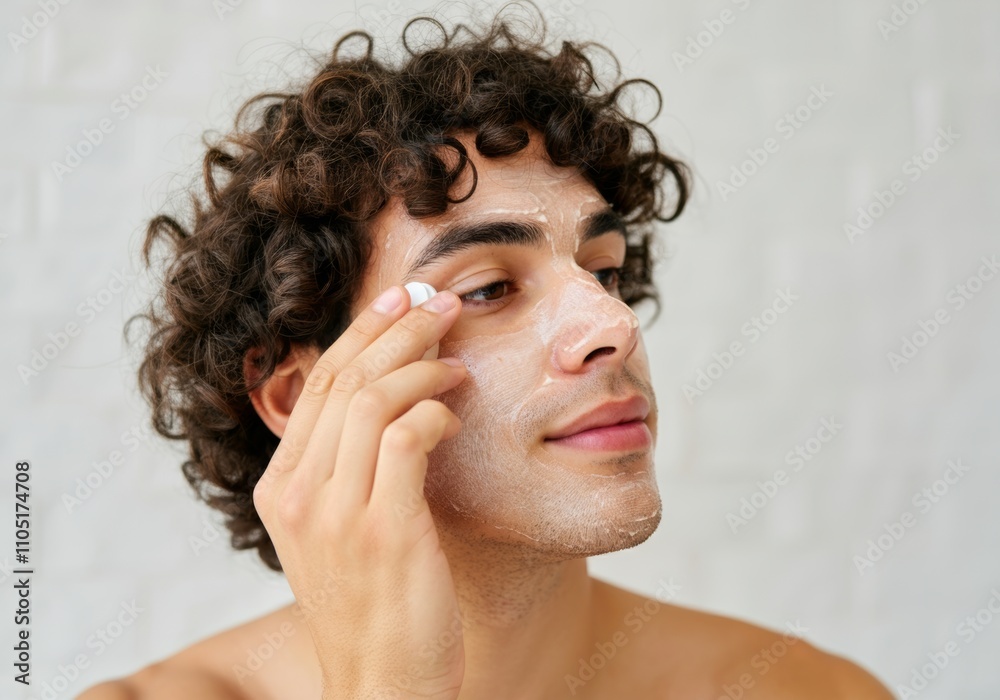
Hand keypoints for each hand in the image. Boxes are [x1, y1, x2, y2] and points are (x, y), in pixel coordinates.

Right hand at [252, 285, 466, 699]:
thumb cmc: (374, 605)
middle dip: (396, 328)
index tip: (399, 300)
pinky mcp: (383, 532)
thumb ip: (346, 469)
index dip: (360, 333)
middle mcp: (297, 495)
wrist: (384, 686)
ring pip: (371, 397)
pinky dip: (434, 411)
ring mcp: (335, 514)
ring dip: (422, 364)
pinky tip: (456, 413)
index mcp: (281, 489)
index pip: (315, 385)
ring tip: (459, 360)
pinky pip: (405, 437)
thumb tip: (388, 397)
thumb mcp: (337, 531)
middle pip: (341, 378)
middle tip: (442, 304)